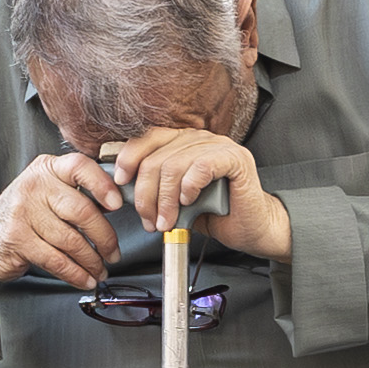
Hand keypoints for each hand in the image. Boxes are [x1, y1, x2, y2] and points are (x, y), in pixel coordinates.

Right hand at [0, 149, 121, 294]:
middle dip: (105, 238)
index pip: (80, 167)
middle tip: (113, 252)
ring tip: (100, 269)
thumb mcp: (48, 192)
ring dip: (91, 261)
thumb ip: (78, 193)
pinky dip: (75, 274)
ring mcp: (23, 212)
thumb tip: (117, 205)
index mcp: (48, 169)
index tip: (119, 204)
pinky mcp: (18, 239)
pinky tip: (84, 278)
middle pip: (82, 211)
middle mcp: (35, 186)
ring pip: (71, 241)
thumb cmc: (25, 214)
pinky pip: (56, 260)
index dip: (103, 185)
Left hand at [106, 127, 285, 258]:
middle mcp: (199, 138)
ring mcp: (219, 145)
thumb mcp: (173, 200)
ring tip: (167, 222)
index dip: (129, 158)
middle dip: (147, 194)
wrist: (248, 229)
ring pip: (175, 165)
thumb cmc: (212, 214)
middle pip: (157, 157)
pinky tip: (189, 202)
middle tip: (150, 221)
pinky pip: (202, 167)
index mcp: (182, 142)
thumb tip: (122, 187)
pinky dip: (190, 187)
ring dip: (166, 200)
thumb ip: (153, 188)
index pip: (148, 138)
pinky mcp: (236, 159)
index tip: (120, 182)